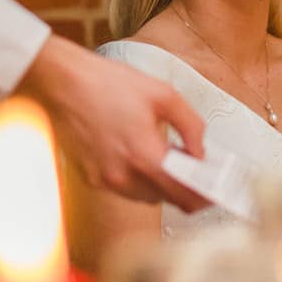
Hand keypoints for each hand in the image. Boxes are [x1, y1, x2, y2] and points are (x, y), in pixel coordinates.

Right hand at [18, 36, 208, 210]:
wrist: (64, 81)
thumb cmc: (110, 83)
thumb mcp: (163, 94)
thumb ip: (191, 126)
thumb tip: (201, 153)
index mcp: (145, 156)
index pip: (185, 196)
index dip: (206, 197)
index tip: (217, 191)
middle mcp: (123, 176)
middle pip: (167, 200)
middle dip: (185, 187)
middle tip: (196, 169)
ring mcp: (105, 180)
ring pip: (146, 197)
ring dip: (161, 184)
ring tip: (169, 158)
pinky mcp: (91, 177)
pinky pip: (125, 188)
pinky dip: (138, 178)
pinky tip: (140, 154)